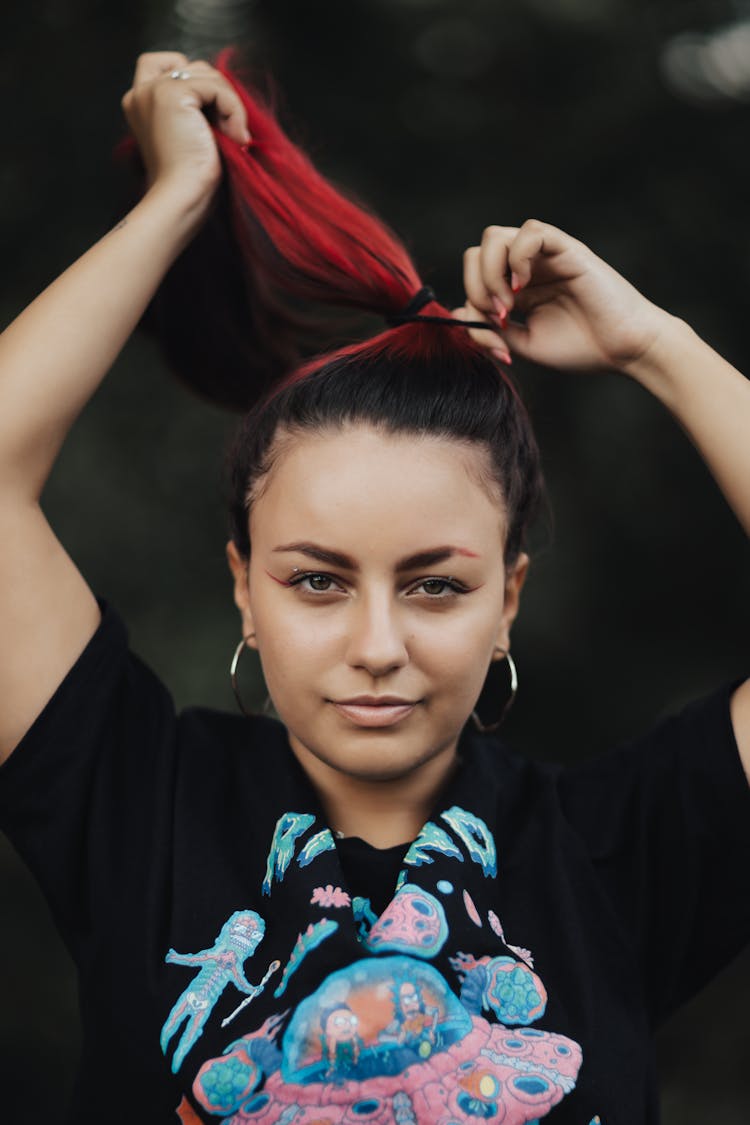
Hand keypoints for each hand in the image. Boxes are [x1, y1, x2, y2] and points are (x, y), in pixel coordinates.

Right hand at [120, 51, 250, 209]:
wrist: (181, 198)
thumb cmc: (188, 181)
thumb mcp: (190, 136)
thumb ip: (196, 109)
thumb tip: (226, 95)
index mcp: (139, 103)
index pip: (164, 64)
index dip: (193, 78)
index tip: (211, 114)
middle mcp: (141, 92)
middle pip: (193, 67)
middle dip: (217, 94)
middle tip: (228, 131)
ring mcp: (154, 89)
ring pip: (208, 75)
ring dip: (229, 103)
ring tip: (233, 136)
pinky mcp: (172, 93)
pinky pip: (217, 87)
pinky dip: (234, 110)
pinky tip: (236, 137)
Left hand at [454, 219, 673, 374]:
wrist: (624, 349)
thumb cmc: (582, 347)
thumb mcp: (525, 343)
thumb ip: (491, 329)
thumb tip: (457, 315)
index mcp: (516, 287)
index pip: (473, 280)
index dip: (472, 309)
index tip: (496, 340)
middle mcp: (526, 266)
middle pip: (477, 252)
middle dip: (475, 287)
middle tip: (500, 316)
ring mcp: (545, 255)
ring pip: (494, 237)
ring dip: (490, 273)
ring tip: (510, 303)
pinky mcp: (566, 248)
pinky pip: (530, 232)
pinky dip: (517, 257)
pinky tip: (524, 286)